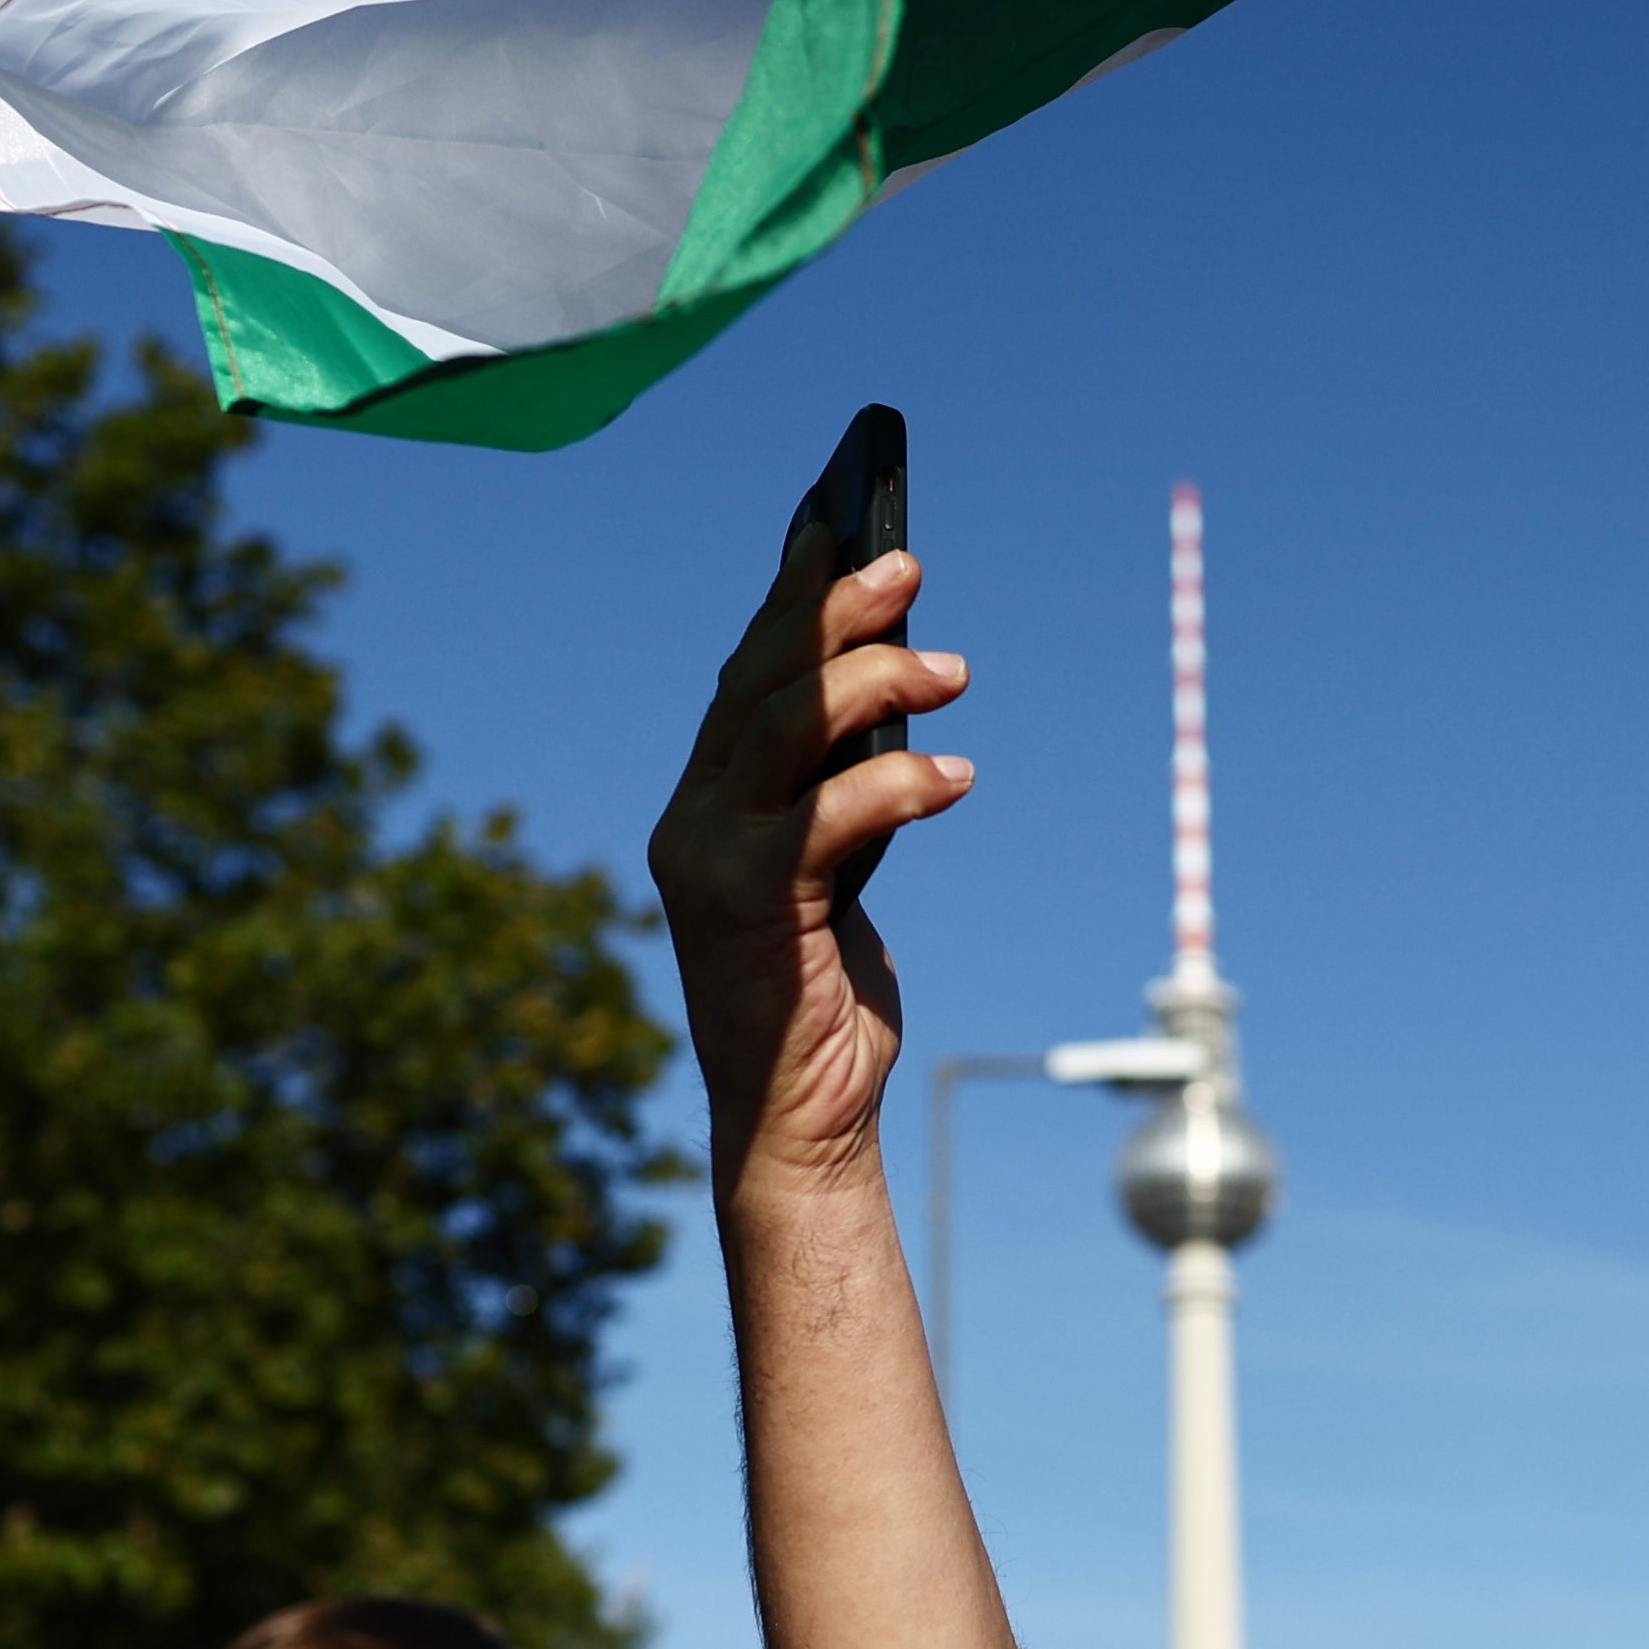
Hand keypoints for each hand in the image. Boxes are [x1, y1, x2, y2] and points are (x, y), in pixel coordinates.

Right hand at [645, 503, 974, 1206]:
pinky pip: (830, 812)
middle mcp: (690, 820)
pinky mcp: (746, 903)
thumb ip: (844, 795)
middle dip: (833, 611)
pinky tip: (958, 775)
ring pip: (787, 726)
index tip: (836, 529)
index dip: (787, 598)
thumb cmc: (821, 997)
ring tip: (954, 666)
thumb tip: (898, 697)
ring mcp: (707, 859)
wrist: (799, 1119)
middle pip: (760, 681)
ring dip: (875, 679)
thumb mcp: (837, 872)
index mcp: (704, 805)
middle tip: (907, 566)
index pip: (744, 677)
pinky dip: (901, 783)